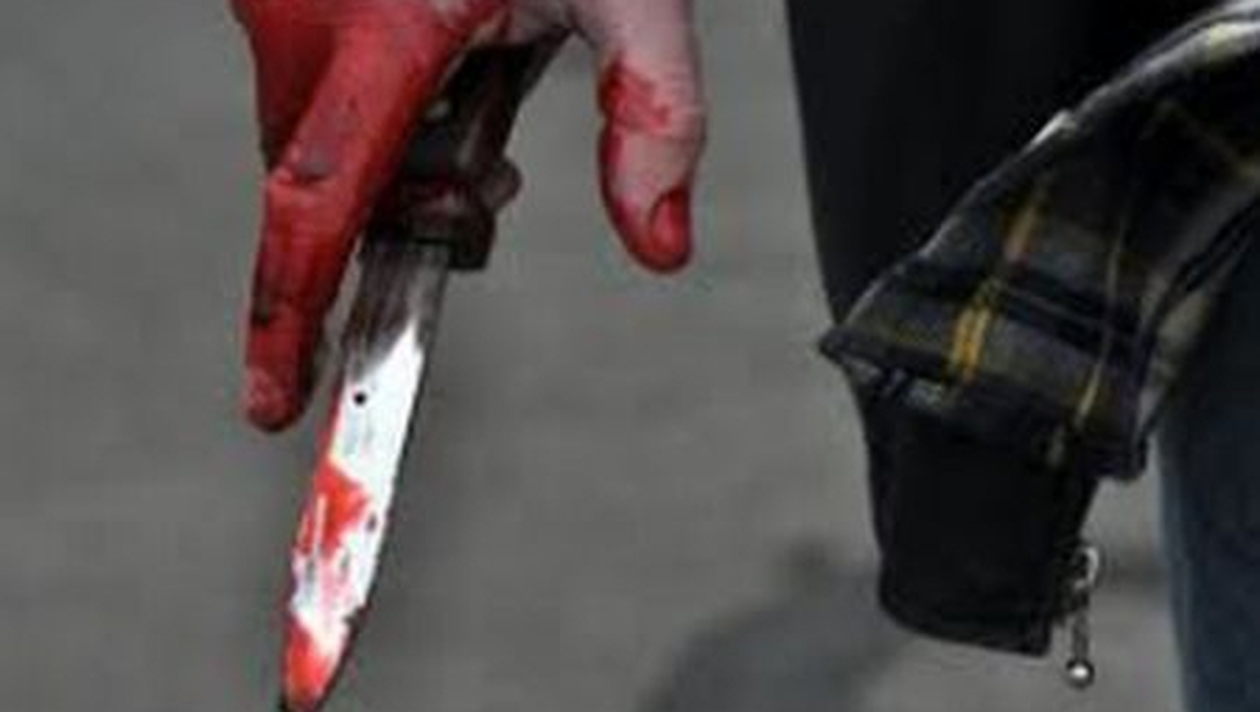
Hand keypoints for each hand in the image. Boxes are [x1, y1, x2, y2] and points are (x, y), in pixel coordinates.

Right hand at [232, 0, 705, 431]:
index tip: (275, 400)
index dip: (288, 314)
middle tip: (495, 173)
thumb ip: (653, 115)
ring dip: (393, 155)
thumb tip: (659, 247)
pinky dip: (369, 106)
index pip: (320, 203)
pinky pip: (309, 88)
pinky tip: (434, 47)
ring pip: (317, 140)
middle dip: (407, 210)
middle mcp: (306, 21)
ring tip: (475, 91)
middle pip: (328, 187)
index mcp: (384, 30)